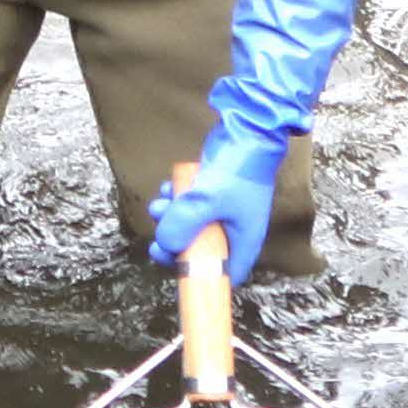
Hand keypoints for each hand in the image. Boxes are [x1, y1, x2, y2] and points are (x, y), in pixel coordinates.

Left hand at [145, 126, 286, 281]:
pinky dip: (175, 200)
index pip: (222, 275)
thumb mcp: (209, 199)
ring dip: (171, 218)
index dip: (198, 276)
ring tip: (162, 204)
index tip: (174, 264)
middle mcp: (233, 231)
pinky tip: (169, 188)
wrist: (247, 132)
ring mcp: (222, 212)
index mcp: (242, 242)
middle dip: (175, 243)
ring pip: (189, 226)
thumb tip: (164, 244)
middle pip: (198, 252)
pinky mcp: (212, 194)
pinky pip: (188, 205)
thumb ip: (185, 223)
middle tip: (159, 238)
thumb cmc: (238, 170)